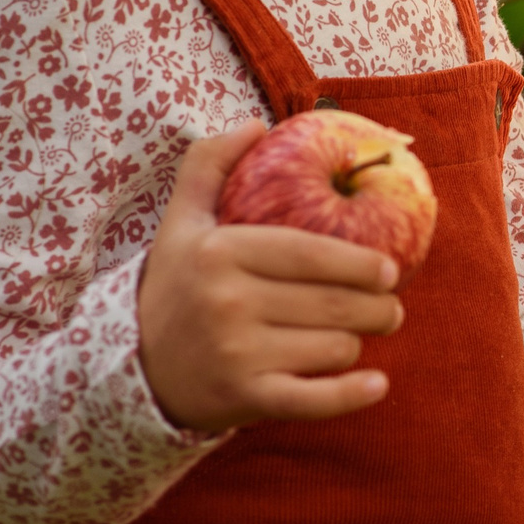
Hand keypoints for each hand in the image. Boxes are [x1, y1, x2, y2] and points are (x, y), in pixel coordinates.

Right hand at [136, 124, 405, 431]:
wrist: (131, 369)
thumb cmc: (175, 288)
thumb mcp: (181, 224)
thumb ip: (209, 166)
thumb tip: (254, 124)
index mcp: (220, 254)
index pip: (311, 253)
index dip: (361, 262)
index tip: (391, 268)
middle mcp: (227, 303)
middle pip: (333, 303)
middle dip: (378, 307)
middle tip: (392, 307)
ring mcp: (236, 354)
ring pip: (333, 346)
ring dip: (356, 342)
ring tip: (357, 334)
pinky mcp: (245, 398)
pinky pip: (314, 399)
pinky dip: (351, 394)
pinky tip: (377, 383)